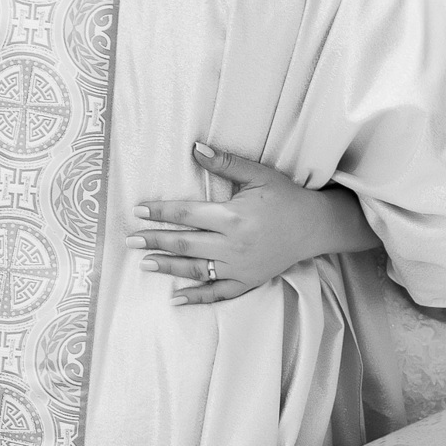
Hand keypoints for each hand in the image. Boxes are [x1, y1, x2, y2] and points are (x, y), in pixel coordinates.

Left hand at [127, 143, 336, 305]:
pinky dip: (196, 297)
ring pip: (196, 269)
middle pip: (185, 243)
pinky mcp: (248, 281)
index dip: (161, 212)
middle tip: (130, 240)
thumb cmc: (286, 197)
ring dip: (168, 267)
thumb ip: (225, 163)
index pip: (187, 214)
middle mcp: (233, 245)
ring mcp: (240, 267)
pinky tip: (175, 299)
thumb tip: (195, 147)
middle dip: (155, 241)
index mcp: (233, 217)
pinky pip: (218, 293)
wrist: (315, 226)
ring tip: (144, 264)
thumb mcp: (258, 175)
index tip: (138, 211)